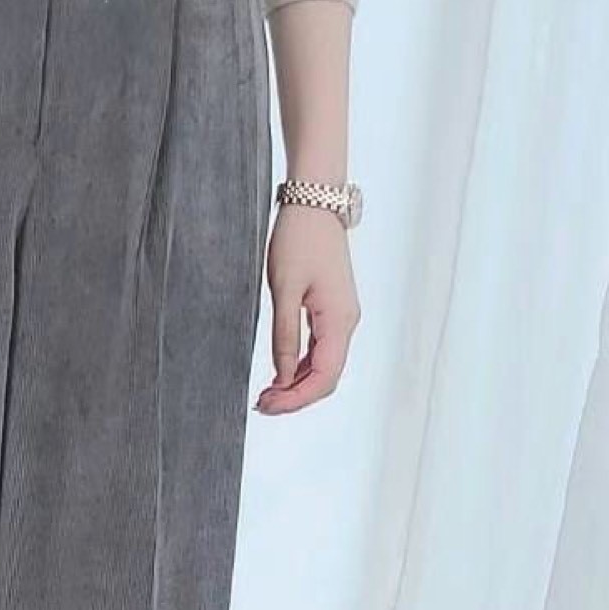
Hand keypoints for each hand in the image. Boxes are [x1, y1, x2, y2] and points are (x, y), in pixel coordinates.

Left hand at [255, 203, 360, 415]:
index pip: (324, 377)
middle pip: (327, 377)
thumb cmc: (299, 239)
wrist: (314, 204)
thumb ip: (284, 336)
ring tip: (267, 393)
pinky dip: (302, 366)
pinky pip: (321, 349)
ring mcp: (342, 317)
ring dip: (298, 384)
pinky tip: (280, 372)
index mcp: (339, 320)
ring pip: (325, 366)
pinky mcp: (332, 310)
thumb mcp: (284, 289)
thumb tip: (284, 376)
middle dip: (296, 396)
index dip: (296, 399)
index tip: (267, 405)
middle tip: (262, 404)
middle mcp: (346, 323)